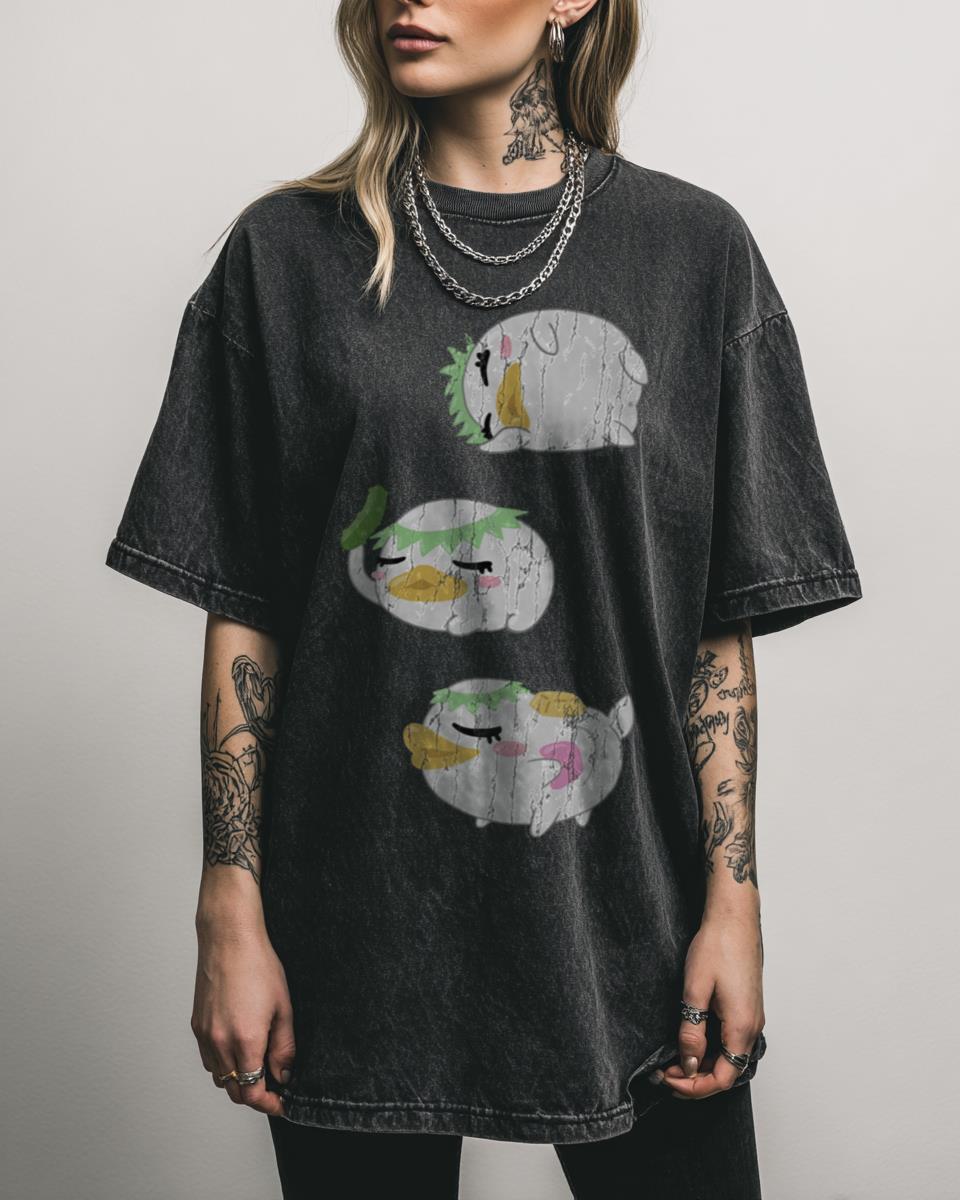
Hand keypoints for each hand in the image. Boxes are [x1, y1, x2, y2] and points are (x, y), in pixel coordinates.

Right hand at [191, 916, 295, 1116]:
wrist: (229, 940)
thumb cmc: (258, 966)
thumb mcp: (283, 1007)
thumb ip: (284, 1047)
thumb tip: (284, 1074)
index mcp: (245, 1040)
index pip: (252, 1092)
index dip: (268, 1104)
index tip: (281, 1103)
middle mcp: (220, 1043)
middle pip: (234, 1091)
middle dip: (255, 1095)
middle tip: (274, 1088)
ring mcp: (205, 1035)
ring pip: (219, 1077)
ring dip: (238, 1080)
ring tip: (258, 1066)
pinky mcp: (196, 1026)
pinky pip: (208, 1059)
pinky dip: (223, 1065)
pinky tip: (238, 1050)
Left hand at [658, 909, 764, 1099]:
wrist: (734, 918)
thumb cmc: (717, 946)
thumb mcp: (695, 990)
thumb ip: (692, 1031)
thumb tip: (689, 1064)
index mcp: (742, 1027)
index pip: (722, 1078)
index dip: (694, 1087)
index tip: (668, 1079)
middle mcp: (753, 1027)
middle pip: (727, 1071)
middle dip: (695, 1079)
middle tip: (664, 1072)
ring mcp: (752, 1017)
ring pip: (729, 1057)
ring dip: (703, 1064)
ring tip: (673, 1059)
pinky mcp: (747, 1007)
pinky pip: (731, 1040)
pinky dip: (711, 1049)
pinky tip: (691, 1041)